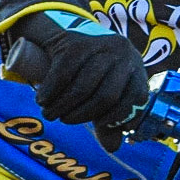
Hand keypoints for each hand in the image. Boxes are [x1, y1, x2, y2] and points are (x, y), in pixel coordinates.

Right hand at [5, 11, 148, 145]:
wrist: (66, 31)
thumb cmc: (88, 69)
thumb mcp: (103, 91)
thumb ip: (109, 120)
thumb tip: (113, 148)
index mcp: (136, 67)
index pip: (137, 99)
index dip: (120, 118)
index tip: (100, 125)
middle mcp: (123, 54)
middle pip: (107, 97)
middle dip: (81, 115)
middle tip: (64, 120)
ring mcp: (100, 45)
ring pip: (82, 87)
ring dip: (62, 106)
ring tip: (50, 113)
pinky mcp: (76, 42)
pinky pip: (63, 74)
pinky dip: (51, 91)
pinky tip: (42, 99)